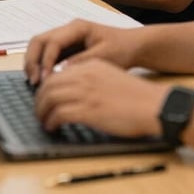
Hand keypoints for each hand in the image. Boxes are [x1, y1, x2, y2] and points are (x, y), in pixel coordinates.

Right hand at [25, 18, 141, 85]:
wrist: (132, 46)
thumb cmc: (121, 48)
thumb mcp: (105, 56)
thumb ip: (82, 62)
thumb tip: (61, 71)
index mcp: (77, 27)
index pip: (53, 41)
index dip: (46, 60)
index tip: (46, 79)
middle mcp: (67, 30)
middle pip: (39, 40)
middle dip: (32, 60)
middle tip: (34, 81)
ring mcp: (65, 38)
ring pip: (39, 46)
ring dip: (34, 63)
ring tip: (35, 82)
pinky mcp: (65, 48)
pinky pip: (46, 54)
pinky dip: (40, 66)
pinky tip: (42, 81)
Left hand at [34, 58, 164, 136]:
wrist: (153, 105)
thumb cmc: (136, 96)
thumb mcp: (110, 76)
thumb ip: (91, 78)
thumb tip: (74, 91)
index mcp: (89, 66)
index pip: (57, 72)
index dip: (47, 86)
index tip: (44, 97)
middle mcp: (84, 75)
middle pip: (49, 84)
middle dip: (40, 99)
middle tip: (39, 111)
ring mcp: (85, 92)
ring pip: (49, 98)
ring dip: (42, 111)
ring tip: (43, 121)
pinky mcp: (88, 110)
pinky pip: (59, 113)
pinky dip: (51, 121)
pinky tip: (53, 127)